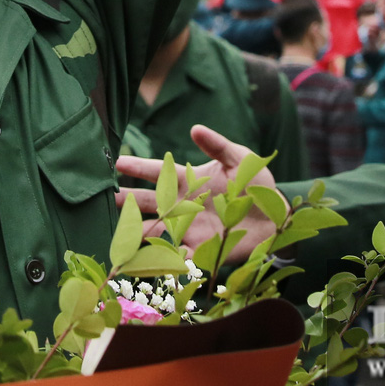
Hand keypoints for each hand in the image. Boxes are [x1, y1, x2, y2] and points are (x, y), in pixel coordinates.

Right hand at [117, 124, 277, 263]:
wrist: (274, 217)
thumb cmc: (255, 183)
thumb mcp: (239, 159)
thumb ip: (217, 146)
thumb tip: (195, 129)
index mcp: (189, 181)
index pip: (158, 172)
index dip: (138, 167)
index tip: (119, 162)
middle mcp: (183, 205)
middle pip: (151, 202)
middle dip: (130, 199)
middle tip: (110, 197)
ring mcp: (189, 227)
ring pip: (157, 228)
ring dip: (140, 230)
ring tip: (121, 232)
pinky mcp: (200, 249)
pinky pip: (177, 253)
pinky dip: (165, 254)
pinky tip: (153, 256)